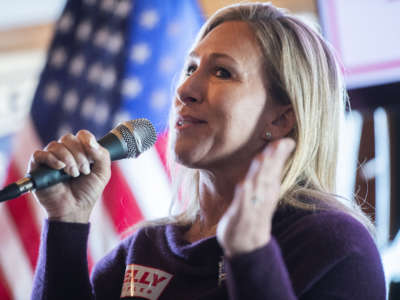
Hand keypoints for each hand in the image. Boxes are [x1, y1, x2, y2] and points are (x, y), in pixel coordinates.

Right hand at [28, 130, 110, 222]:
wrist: (75, 209)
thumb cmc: (88, 192)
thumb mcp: (103, 173)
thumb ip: (102, 155)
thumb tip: (90, 141)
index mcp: (80, 151)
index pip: (82, 135)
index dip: (87, 141)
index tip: (92, 153)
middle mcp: (65, 152)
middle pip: (69, 138)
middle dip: (79, 154)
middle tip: (84, 171)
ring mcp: (51, 159)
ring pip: (56, 145)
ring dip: (68, 159)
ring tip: (73, 174)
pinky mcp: (38, 167)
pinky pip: (40, 154)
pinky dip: (51, 159)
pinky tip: (60, 168)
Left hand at [216, 138, 294, 256]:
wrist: (247, 244)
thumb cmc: (254, 213)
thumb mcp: (263, 192)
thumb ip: (268, 173)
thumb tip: (273, 154)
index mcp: (268, 189)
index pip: (275, 169)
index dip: (280, 155)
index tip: (287, 141)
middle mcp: (263, 196)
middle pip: (268, 175)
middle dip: (273, 159)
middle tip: (279, 143)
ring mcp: (252, 207)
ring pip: (257, 187)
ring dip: (260, 173)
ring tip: (263, 157)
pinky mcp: (240, 217)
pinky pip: (243, 205)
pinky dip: (244, 196)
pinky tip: (244, 184)